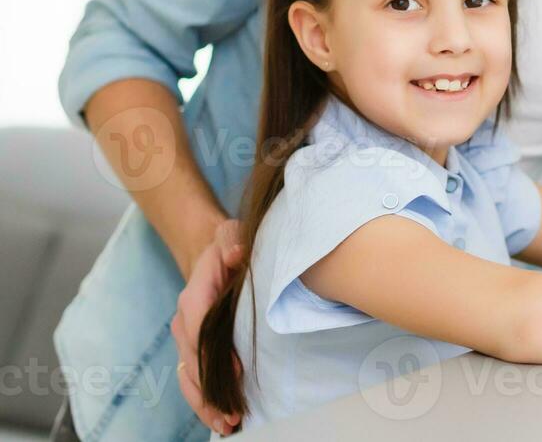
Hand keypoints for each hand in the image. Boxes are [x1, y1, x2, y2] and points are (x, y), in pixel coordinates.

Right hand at [172, 219, 244, 435]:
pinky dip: (204, 399)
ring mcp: (186, 338)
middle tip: (234, 413)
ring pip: (189, 377)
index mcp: (195, 297)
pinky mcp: (194, 348)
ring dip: (205, 403)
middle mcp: (185, 322)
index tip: (238, 370)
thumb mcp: (232, 236)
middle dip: (211, 390)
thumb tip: (237, 253)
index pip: (201, 328)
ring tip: (227, 424)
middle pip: (192, 362)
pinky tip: (221, 418)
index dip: (216, 351)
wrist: (210, 251)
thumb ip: (234, 241)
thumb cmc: (228, 246)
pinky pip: (194, 378)